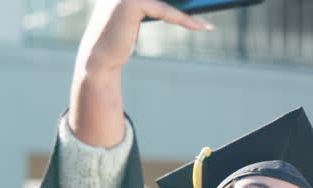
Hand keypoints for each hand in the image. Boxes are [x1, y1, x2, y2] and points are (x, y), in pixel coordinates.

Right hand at [68, 0, 211, 146]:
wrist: (98, 57)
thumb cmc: (120, 37)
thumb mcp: (140, 15)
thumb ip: (155, 3)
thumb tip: (186, 1)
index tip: (200, 1)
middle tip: (213, 2)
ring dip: (191, 6)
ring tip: (210, 11)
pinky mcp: (131, 3)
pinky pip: (165, 10)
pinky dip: (184, 19)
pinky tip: (201, 26)